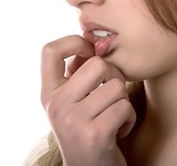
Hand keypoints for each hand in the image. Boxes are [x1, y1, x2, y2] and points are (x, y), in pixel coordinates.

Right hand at [40, 35, 135, 165]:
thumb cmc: (85, 130)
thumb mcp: (71, 103)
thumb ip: (76, 75)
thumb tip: (92, 43)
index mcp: (48, 93)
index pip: (49, 50)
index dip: (74, 42)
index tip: (89, 51)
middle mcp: (56, 105)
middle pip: (97, 64)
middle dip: (113, 75)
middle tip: (111, 91)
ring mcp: (73, 120)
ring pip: (116, 85)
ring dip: (122, 100)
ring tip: (113, 114)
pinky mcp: (95, 134)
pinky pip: (124, 107)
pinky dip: (128, 118)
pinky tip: (118, 129)